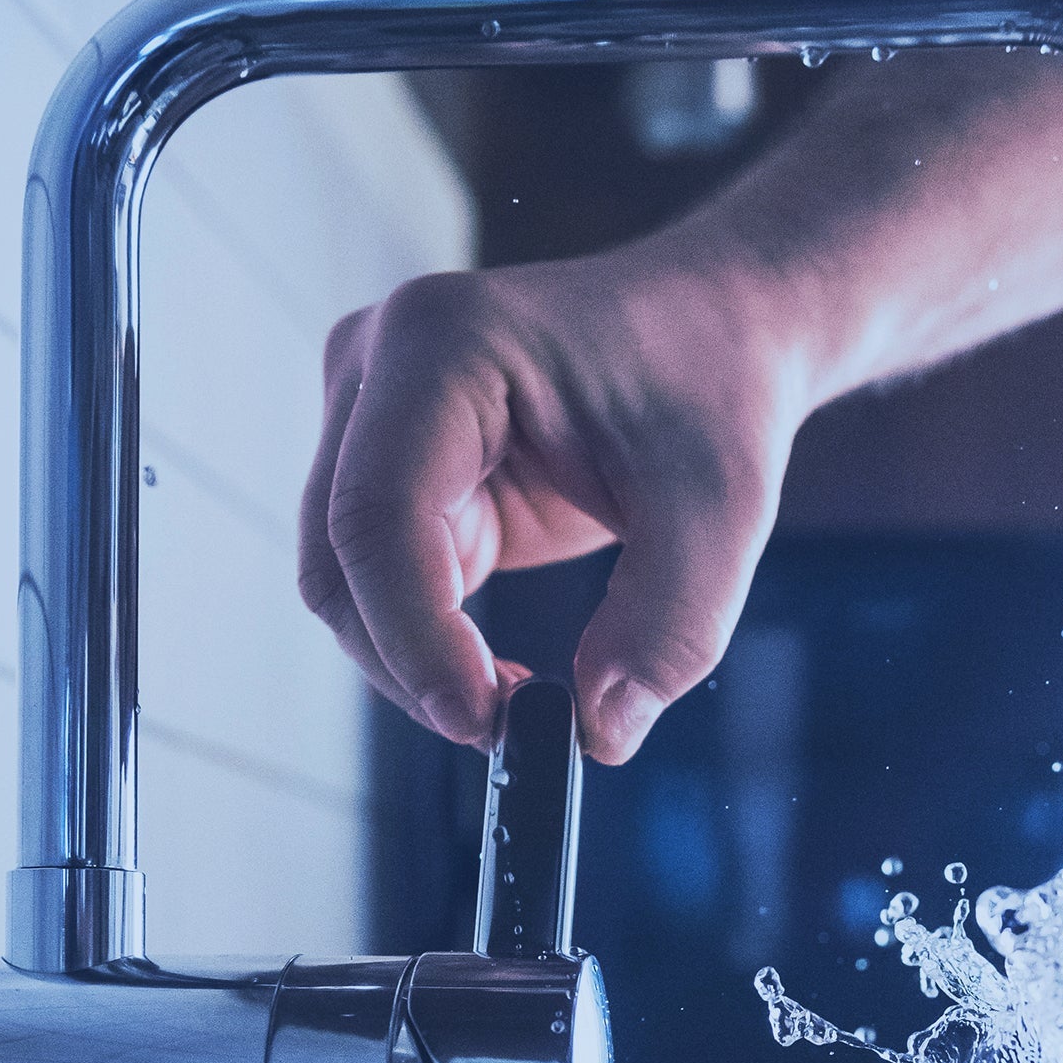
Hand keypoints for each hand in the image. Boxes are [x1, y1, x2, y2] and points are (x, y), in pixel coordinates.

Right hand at [298, 239, 810, 763]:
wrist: (716, 330)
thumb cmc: (714, 385)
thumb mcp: (723, 510)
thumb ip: (669, 627)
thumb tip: (598, 732)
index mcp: (444, 342)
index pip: (379, 515)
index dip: (415, 636)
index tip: (487, 719)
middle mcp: (380, 368)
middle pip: (340, 559)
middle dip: (411, 665)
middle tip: (509, 731)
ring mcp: (374, 418)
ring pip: (347, 585)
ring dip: (416, 663)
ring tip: (520, 702)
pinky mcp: (395, 472)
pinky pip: (384, 586)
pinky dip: (431, 647)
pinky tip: (503, 673)